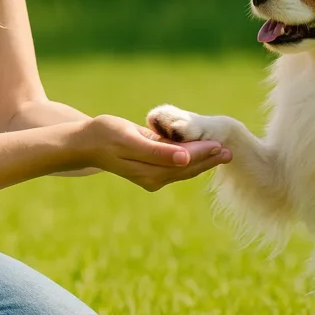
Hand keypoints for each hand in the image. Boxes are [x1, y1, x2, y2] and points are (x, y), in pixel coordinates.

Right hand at [74, 114, 230, 191]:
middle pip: (187, 169)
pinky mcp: (149, 171)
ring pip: (183, 170)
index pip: (185, 163)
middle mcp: (152, 178)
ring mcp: (150, 177)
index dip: (204, 154)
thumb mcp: (131, 139)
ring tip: (221, 153)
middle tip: (230, 151)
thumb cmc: (106, 135)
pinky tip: (201, 154)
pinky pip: (174, 168)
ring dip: (202, 162)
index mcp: (150, 171)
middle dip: (208, 160)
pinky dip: (189, 161)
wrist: (85, 143)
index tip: (221, 145)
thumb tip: (185, 160)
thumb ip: (159, 151)